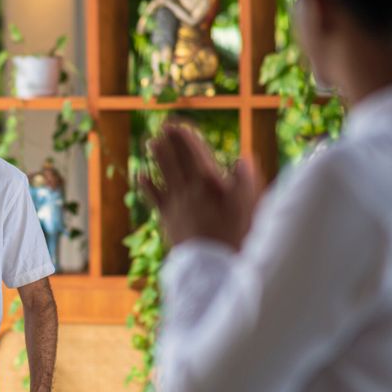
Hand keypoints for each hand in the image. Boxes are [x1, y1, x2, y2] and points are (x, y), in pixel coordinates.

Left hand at [141, 123, 263, 249]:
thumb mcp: (250, 205)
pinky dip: (147, 184)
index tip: (178, 125)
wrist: (214, 266)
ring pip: (163, 173)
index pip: (193, 152)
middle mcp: (188, 189)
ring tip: (152, 142)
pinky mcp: (167, 219)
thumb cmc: (237, 235)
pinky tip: (141, 175)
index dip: (184, 137)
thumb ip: (246, 180)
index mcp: (208, 182)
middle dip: (170, 141)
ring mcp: (175, 203)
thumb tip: (243, 159)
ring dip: (157, 156)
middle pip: (175, 158)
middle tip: (164, 127)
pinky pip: (154, 197)